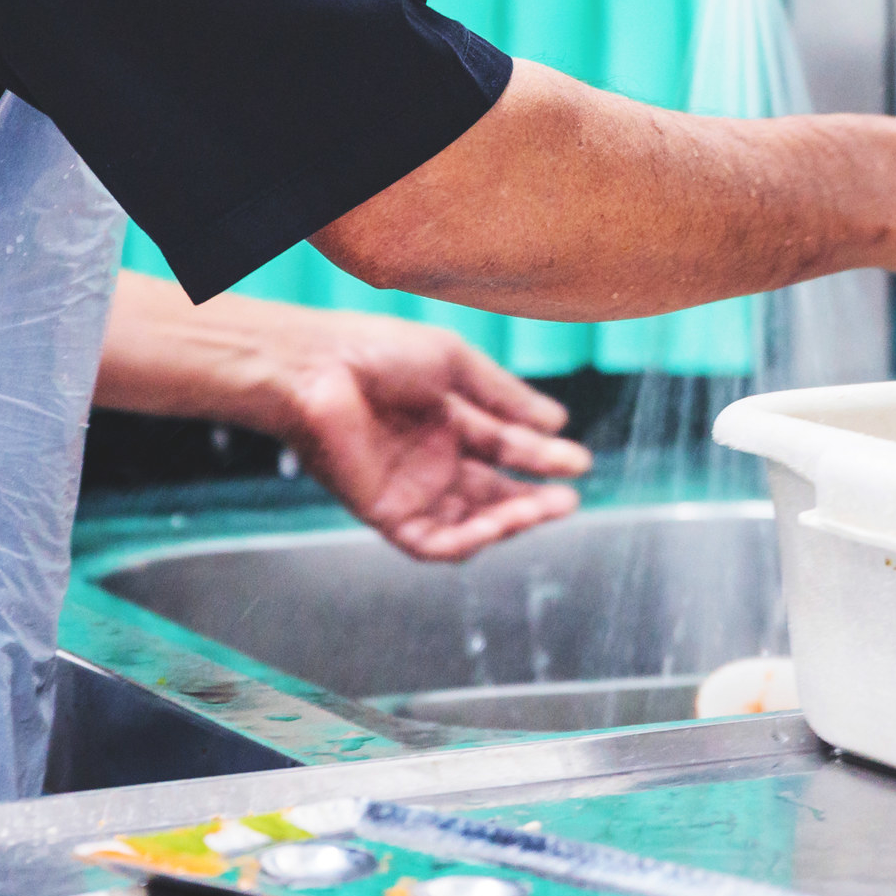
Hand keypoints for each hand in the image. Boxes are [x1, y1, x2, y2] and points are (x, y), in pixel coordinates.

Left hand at [95, 277, 589, 561]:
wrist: (317, 368)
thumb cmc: (376, 351)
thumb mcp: (455, 364)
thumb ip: (506, 397)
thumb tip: (558, 421)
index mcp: (447, 420)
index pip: (505, 448)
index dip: (543, 457)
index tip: (578, 462)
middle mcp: (432, 460)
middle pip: (494, 493)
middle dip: (534, 498)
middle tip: (568, 498)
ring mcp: (410, 490)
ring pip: (471, 523)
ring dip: (511, 521)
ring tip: (545, 509)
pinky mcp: (386, 514)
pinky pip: (434, 543)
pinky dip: (469, 542)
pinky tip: (499, 526)